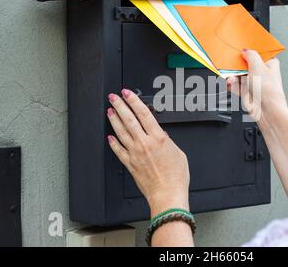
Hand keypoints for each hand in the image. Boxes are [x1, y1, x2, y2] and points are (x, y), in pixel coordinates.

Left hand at [107, 90, 189, 215]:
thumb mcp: (179, 153)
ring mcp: (135, 154)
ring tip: (109, 111)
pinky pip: (118, 150)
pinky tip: (110, 137)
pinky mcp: (130, 164)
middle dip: (119, 106)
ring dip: (114, 120)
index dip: (134, 101)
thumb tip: (162, 136)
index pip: (143, 113)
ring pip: (121, 132)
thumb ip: (168, 142)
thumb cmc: (176, 177)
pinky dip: (113, 142)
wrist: (167, 194)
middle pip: (129, 119)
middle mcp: (144, 144)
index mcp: (158, 138)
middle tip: (113, 97)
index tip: (127, 93)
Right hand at [226, 49, 287, 123]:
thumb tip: (246, 51)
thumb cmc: (269, 91)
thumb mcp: (258, 67)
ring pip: (238, 74)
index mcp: (269, 64)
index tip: (239, 49)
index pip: (257, 53)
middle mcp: (261, 72)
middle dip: (236, 65)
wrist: (267, 111)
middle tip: (230, 64)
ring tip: (231, 77)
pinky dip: (231, 83)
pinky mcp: (246, 91)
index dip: (248, 51)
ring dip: (232, 75)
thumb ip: (251, 56)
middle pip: (245, 63)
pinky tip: (229, 83)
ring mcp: (253, 82)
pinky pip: (235, 84)